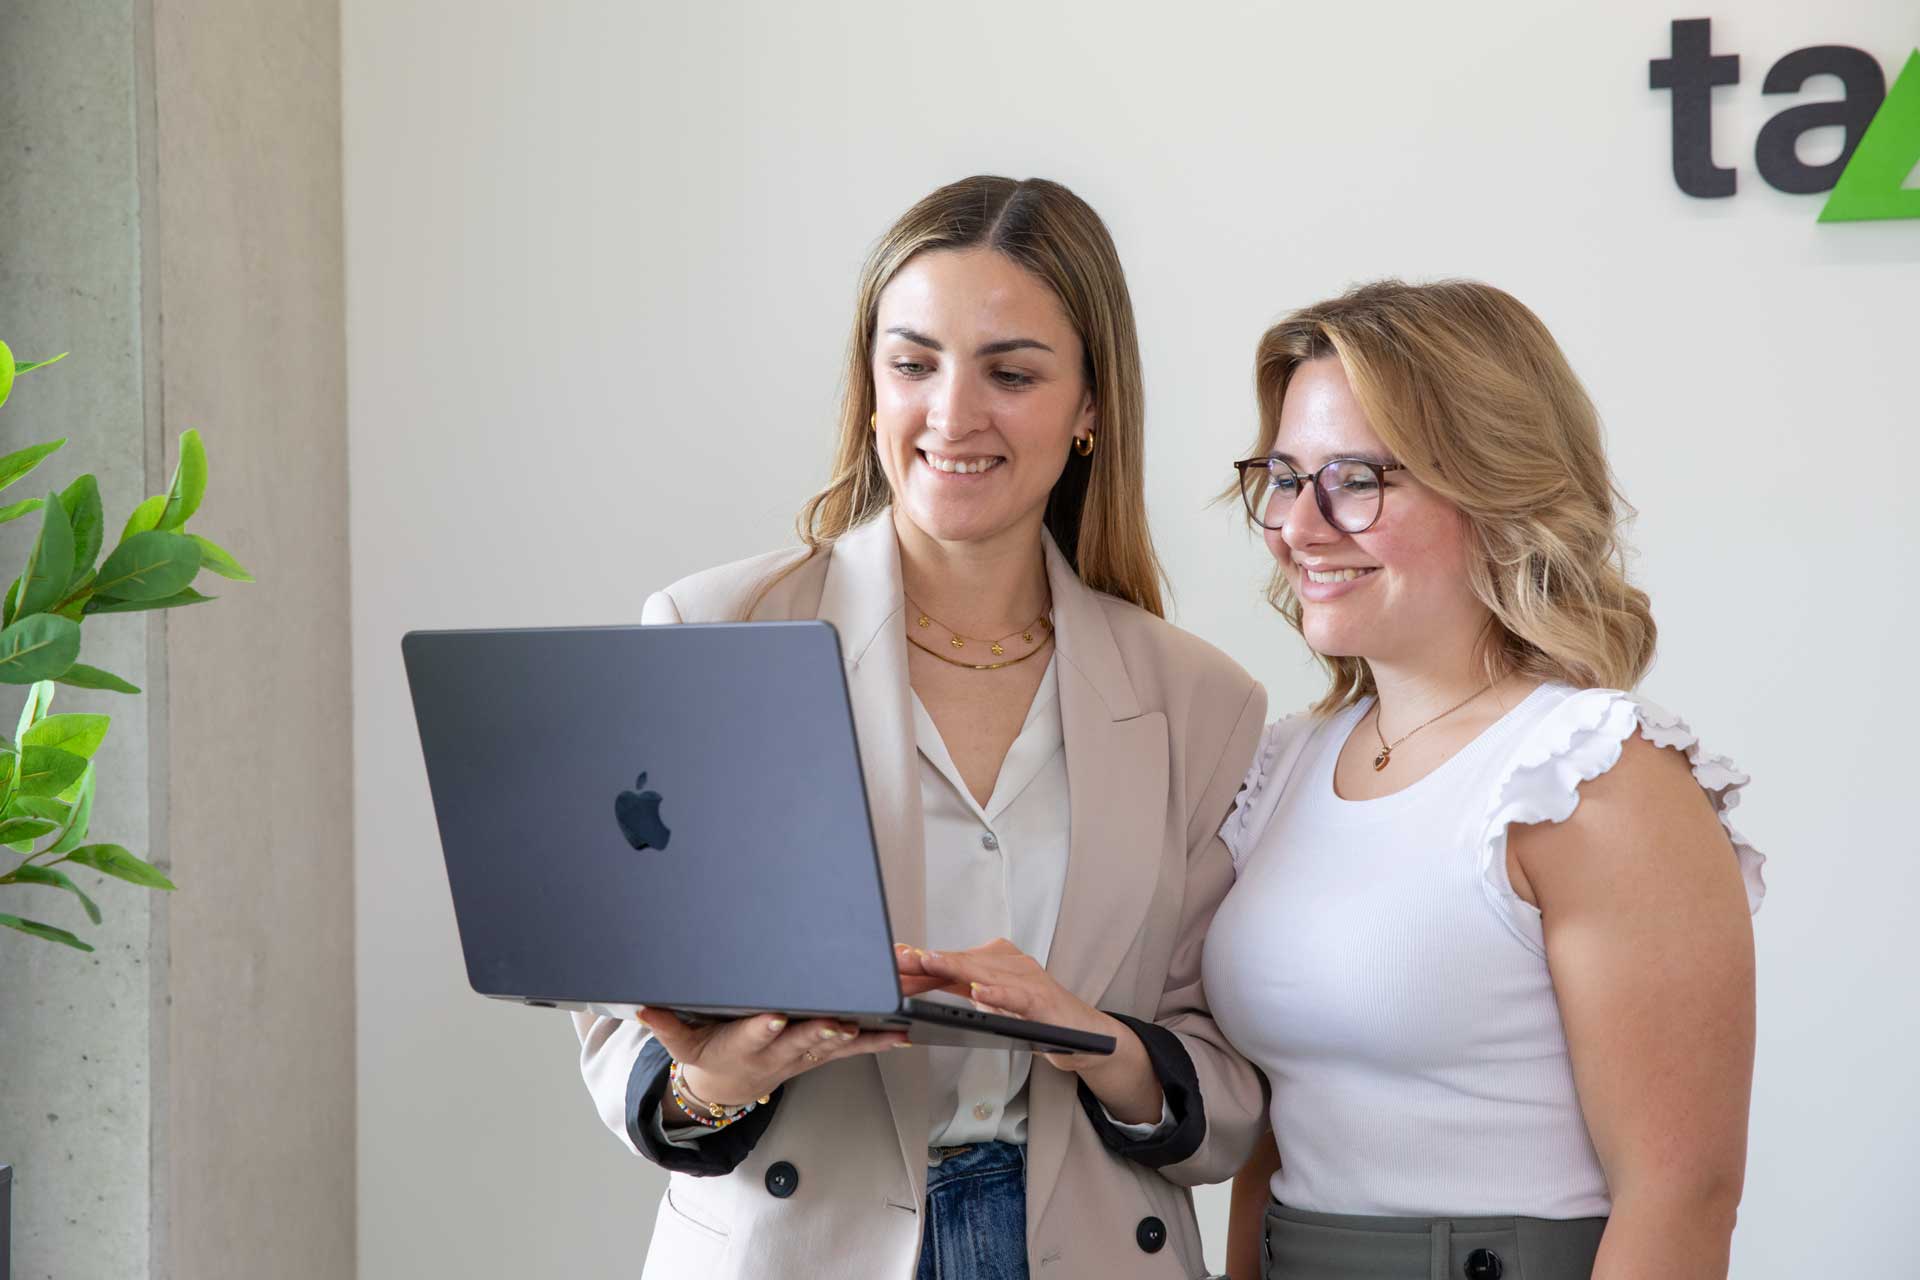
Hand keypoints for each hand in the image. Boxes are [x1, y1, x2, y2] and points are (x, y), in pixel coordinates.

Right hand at [637, 1006, 908, 1114]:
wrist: (726, 1090)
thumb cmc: (708, 1056)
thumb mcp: (681, 1044)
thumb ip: (664, 1024)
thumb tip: (642, 1006)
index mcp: (742, 1044)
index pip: (754, 1034)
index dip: (765, 1027)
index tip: (776, 1016)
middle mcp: (776, 1052)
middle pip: (802, 1040)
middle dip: (822, 1030)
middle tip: (842, 1020)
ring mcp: (801, 1056)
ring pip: (833, 1044)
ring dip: (860, 1035)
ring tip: (885, 1025)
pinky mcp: (819, 1055)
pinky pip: (851, 1049)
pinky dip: (877, 1041)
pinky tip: (902, 1033)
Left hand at [905, 938, 1162, 1124]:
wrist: (1086, 1037)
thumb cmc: (1038, 1019)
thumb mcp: (993, 1004)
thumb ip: (962, 991)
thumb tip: (919, 984)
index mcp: (996, 964)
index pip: (953, 961)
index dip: (923, 962)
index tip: (894, 959)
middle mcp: (1011, 964)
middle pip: (962, 962)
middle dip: (928, 962)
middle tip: (900, 961)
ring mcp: (1028, 979)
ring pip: (985, 972)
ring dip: (955, 968)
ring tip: (929, 963)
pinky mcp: (1044, 1000)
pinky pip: (1017, 996)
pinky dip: (998, 994)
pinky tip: (980, 993)